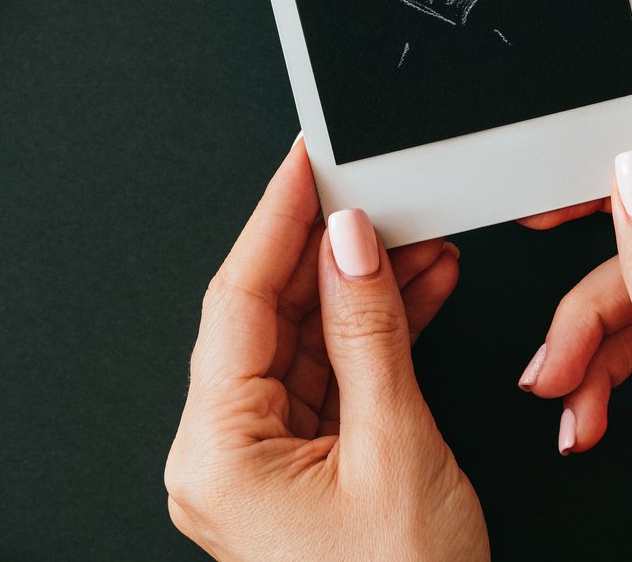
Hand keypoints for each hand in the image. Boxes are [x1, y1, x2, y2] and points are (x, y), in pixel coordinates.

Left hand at [165, 139, 488, 560]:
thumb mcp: (396, 445)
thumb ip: (369, 332)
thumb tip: (351, 241)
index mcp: (216, 452)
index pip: (237, 300)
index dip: (276, 218)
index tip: (306, 159)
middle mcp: (221, 457)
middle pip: (266, 316)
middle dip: (327, 248)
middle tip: (371, 186)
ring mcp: (259, 466)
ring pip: (301, 342)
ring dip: (359, 288)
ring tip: (415, 235)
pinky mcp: (299, 472)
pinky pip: (327, 378)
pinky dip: (371, 334)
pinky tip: (415, 290)